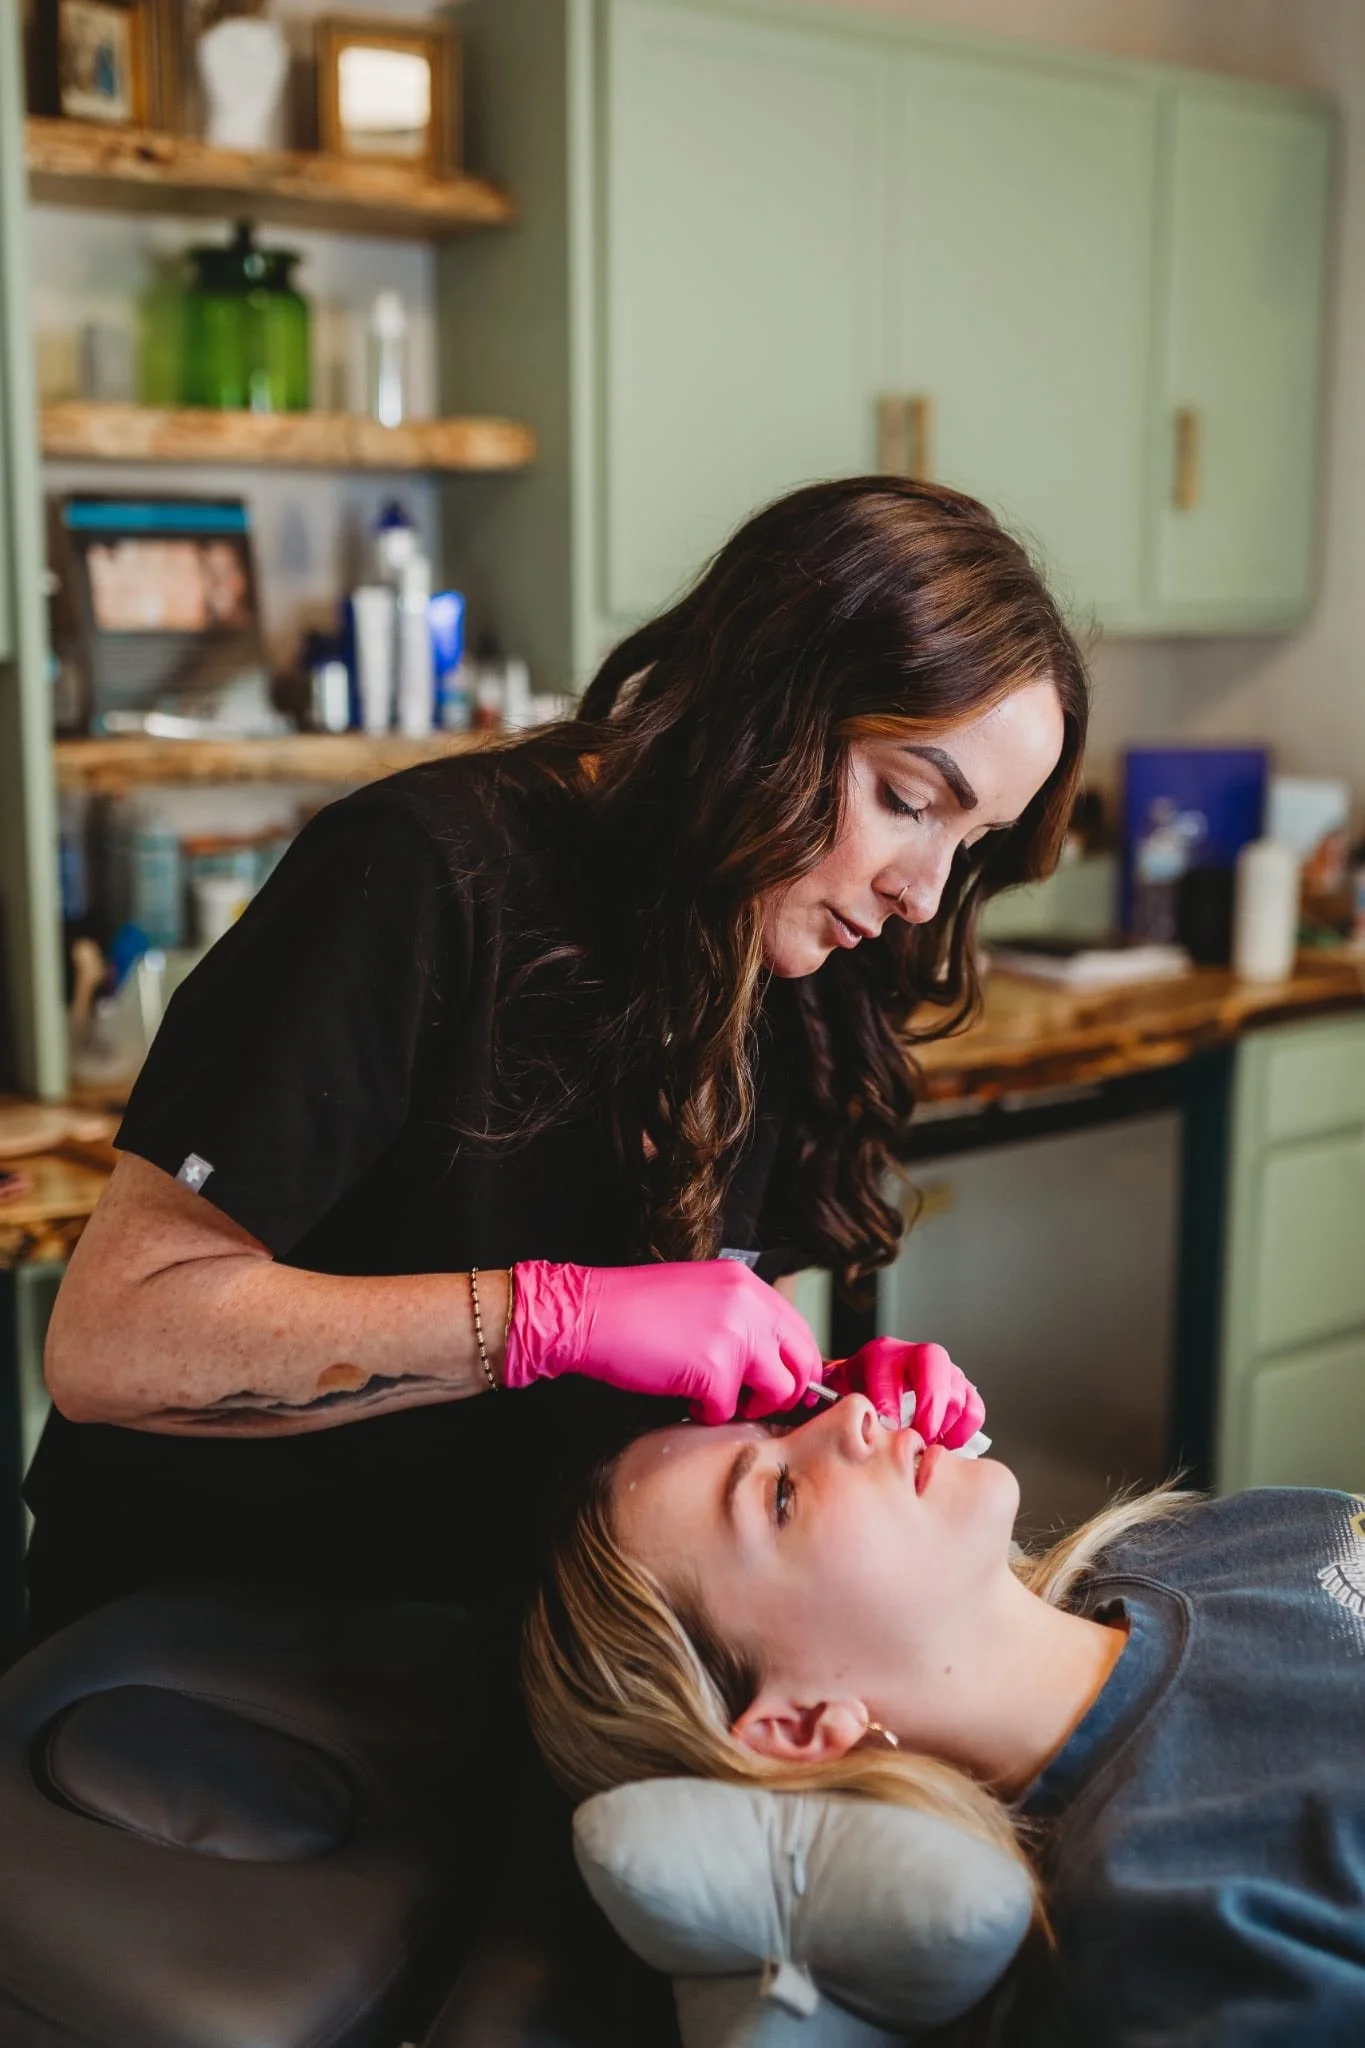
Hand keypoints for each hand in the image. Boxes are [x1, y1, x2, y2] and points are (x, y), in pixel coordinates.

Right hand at [502, 1260, 823, 1423]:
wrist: (588, 1314)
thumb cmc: (634, 1310)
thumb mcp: (700, 1296)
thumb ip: (740, 1318)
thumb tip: (771, 1360)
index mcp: (746, 1285)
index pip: (801, 1330)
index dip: (797, 1365)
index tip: (784, 1385)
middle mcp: (749, 1305)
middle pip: (804, 1362)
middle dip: (785, 1391)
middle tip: (756, 1401)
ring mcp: (736, 1336)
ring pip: (778, 1390)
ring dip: (749, 1404)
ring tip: (713, 1395)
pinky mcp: (715, 1369)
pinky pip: (729, 1410)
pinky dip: (705, 1412)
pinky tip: (682, 1394)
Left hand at [822, 1337, 983, 1448]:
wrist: (865, 1388)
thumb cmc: (851, 1396)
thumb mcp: (836, 1393)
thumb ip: (836, 1404)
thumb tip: (840, 1420)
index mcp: (879, 1355)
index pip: (888, 1372)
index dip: (888, 1404)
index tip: (886, 1430)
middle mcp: (913, 1355)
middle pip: (934, 1362)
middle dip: (930, 1404)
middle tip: (921, 1436)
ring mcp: (940, 1371)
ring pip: (957, 1386)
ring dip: (948, 1420)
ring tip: (931, 1444)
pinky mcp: (958, 1387)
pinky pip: (973, 1403)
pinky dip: (966, 1425)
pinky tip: (948, 1441)